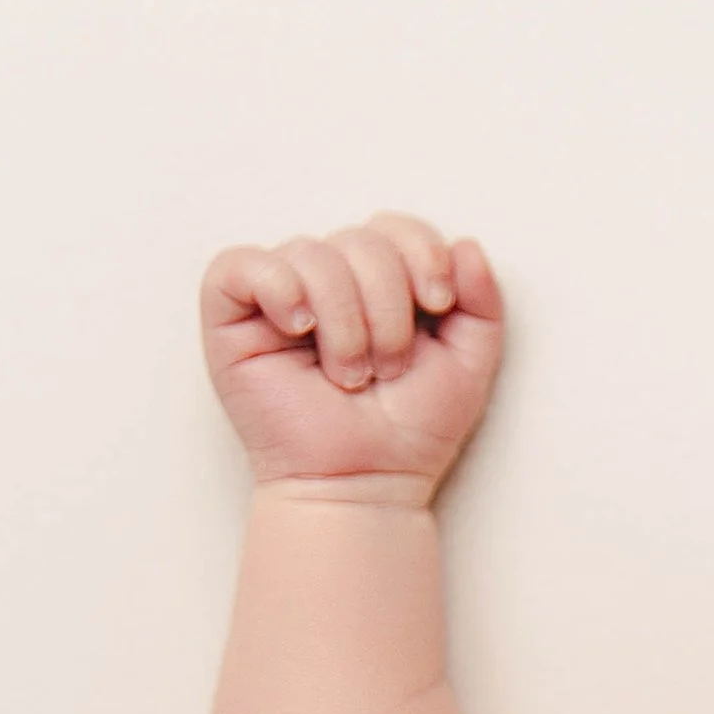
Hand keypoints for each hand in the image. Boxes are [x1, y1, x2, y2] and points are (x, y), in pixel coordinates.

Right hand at [200, 214, 503, 501]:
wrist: (365, 485)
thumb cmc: (409, 433)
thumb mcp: (469, 364)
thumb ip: (482, 303)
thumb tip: (464, 243)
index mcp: (379, 283)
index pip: (396, 227)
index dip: (421, 252)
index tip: (437, 304)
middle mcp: (329, 281)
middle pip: (360, 240)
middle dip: (387, 306)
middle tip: (387, 369)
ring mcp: (279, 296)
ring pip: (311, 253)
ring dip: (344, 319)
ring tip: (350, 376)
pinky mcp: (230, 315)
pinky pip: (241, 264)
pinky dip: (279, 289)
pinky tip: (300, 328)